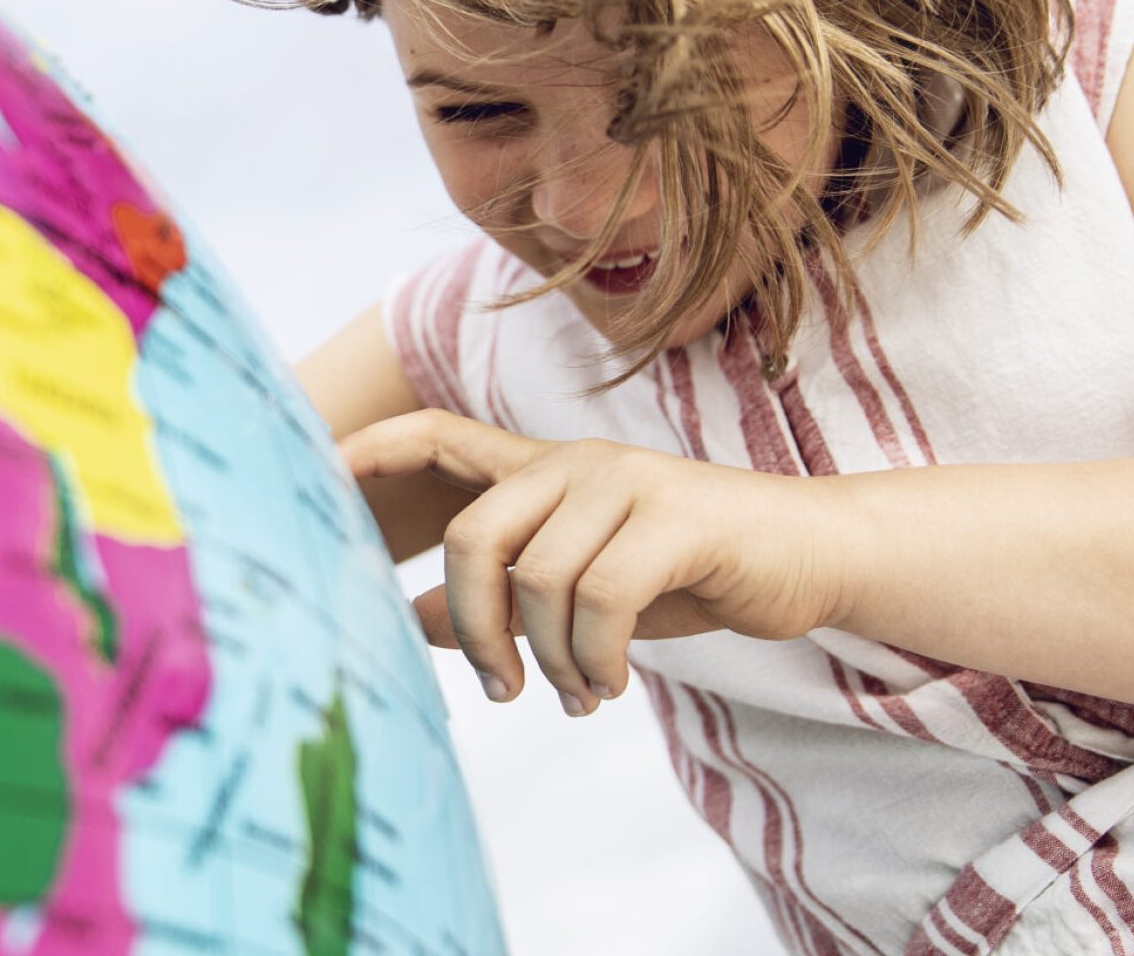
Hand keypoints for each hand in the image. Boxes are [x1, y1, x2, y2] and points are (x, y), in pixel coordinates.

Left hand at [341, 410, 857, 716]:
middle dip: (476, 629)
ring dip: (552, 661)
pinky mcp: (678, 517)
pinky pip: (603, 598)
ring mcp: (628, 484)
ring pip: (542, 580)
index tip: (321, 471)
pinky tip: (614, 682)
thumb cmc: (691, 573)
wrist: (812, 554)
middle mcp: (577, 465)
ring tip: (582, 693)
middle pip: (474, 537)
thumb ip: (503, 596)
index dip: (377, 450)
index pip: (441, 439)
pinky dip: (598, 657)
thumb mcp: (584, 590)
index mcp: (546, 474)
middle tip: (501, 690)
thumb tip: (410, 619)